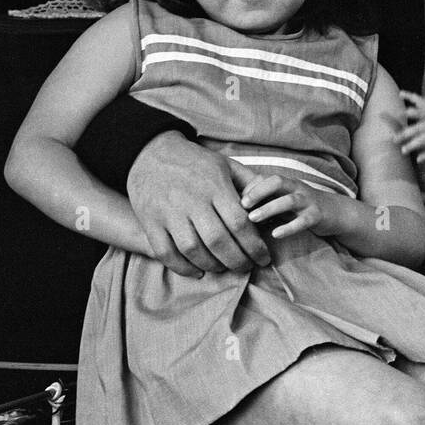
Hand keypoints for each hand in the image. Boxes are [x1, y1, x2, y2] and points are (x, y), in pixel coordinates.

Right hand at [127, 131, 269, 275]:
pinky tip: (197, 271)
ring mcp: (169, 213)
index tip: (264, 259)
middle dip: (237, 261)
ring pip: (193, 250)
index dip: (254, 246)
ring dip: (212, 265)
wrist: (151, 153)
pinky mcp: (151, 222)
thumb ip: (250, 183)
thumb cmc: (196, 162)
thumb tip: (273, 201)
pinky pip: (166, 253)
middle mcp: (193, 201)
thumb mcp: (226, 164)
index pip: (240, 224)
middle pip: (218, 241)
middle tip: (246, 268)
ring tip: (224, 268)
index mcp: (215, 187)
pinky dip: (182, 268)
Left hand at [240, 174, 349, 239]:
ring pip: (289, 200)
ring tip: (253, 219)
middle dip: (258, 192)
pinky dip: (289, 227)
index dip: (249, 186)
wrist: (335, 213)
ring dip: (269, 208)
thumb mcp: (282, 200)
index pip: (265, 177)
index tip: (233, 199)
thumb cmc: (301, 208)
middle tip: (242, 205)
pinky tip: (276, 235)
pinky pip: (303, 221)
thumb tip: (233, 209)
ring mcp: (308, 201)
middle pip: (277, 182)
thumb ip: (264, 202)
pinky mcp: (318, 216)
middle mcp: (297, 188)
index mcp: (286, 183)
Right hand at [395, 91, 424, 161]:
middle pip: (418, 128)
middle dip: (405, 134)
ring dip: (411, 113)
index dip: (412, 146)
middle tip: (394, 139)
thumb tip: (417, 160)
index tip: (403, 150)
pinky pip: (420, 100)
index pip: (422, 141)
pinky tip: (400, 94)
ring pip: (420, 112)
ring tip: (399, 114)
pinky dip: (410, 96)